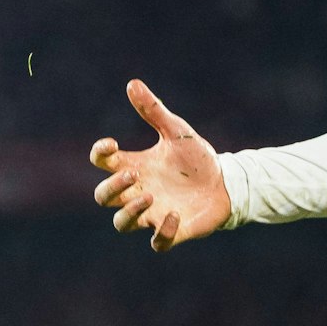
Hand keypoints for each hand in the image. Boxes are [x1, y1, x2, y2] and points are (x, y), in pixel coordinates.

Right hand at [90, 80, 231, 250]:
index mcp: (136, 166)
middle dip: (112, 188)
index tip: (111, 144)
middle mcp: (138, 192)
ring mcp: (153, 213)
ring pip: (122, 224)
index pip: (102, 163)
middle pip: (104, 197)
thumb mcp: (177, 131)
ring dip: (129, 212)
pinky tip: (175, 214)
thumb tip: (132, 83)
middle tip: (133, 174)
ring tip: (149, 195)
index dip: (99, 154)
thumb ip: (154, 111)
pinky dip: (161, 232)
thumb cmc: (197, 158)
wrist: (227, 182)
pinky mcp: (173, 230)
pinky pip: (157, 242)